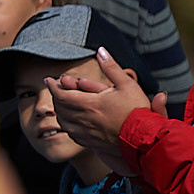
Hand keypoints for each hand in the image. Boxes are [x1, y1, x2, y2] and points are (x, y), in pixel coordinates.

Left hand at [48, 49, 162, 160]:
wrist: (144, 139)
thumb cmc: (137, 111)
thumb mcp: (127, 84)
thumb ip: (111, 67)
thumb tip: (100, 51)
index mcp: (90, 104)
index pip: (62, 95)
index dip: (53, 86)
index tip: (48, 79)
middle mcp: (84, 119)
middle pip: (60, 107)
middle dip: (56, 96)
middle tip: (56, 88)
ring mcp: (86, 133)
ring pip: (63, 121)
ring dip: (60, 110)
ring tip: (62, 102)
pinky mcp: (90, 142)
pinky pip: (71, 133)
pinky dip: (67, 124)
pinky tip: (70, 120)